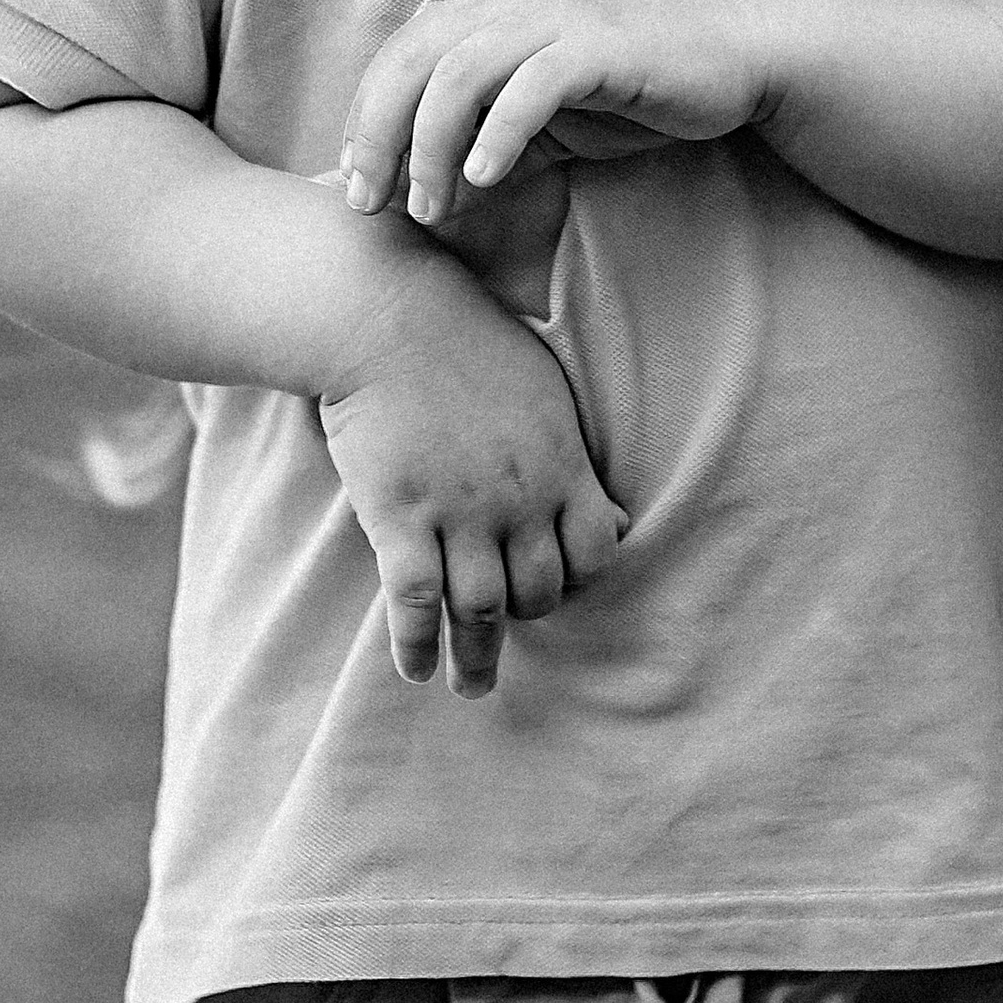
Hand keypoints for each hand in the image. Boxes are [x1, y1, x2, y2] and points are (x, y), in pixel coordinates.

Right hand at [313, 217, 627, 695]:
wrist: (389, 317)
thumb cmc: (471, 343)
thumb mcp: (547, 393)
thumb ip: (574, 459)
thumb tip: (612, 517)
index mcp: (562, 464)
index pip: (596, 553)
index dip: (580, 577)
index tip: (556, 583)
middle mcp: (519, 499)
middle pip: (540, 592)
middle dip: (526, 616)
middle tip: (508, 627)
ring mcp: (459, 513)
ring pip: (481, 612)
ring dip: (478, 660)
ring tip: (473, 686)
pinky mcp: (399, 518)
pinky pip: (415, 605)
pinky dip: (418, 647)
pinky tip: (417, 671)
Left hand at [341, 0, 779, 234]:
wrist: (737, 49)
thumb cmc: (639, 84)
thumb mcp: (548, 118)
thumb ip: (488, 141)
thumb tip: (428, 196)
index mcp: (493, 6)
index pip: (401, 54)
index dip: (366, 117)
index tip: (356, 181)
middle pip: (413, 61)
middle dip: (379, 136)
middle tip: (371, 205)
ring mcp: (556, 17)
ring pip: (459, 75)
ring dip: (431, 147)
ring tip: (431, 207)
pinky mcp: (598, 46)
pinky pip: (530, 87)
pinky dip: (499, 135)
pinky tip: (489, 179)